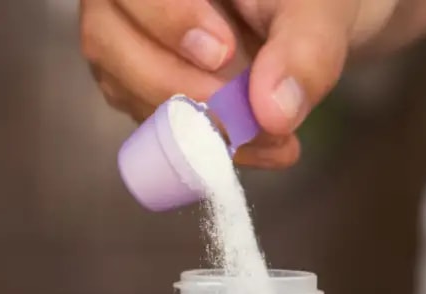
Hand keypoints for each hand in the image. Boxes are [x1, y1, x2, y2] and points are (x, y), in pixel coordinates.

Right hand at [78, 0, 397, 167]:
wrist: (306, 22)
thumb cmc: (304, 2)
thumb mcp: (317, 13)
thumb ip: (304, 49)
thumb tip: (272, 112)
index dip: (167, 18)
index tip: (222, 52)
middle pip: (108, 39)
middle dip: (184, 89)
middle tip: (257, 118)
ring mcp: (123, 41)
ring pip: (124, 87)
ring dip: (199, 127)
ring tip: (276, 138)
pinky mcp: (137, 87)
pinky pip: (151, 124)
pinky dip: (208, 145)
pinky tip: (263, 146)